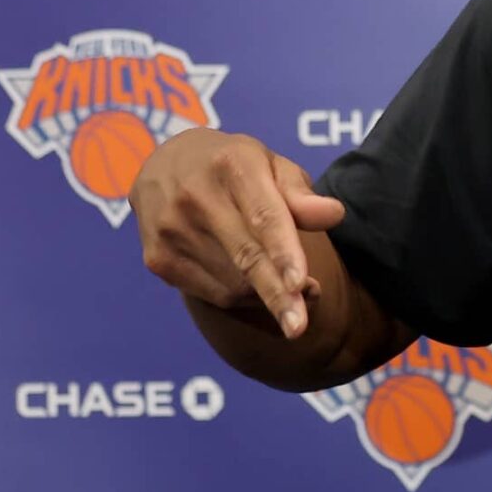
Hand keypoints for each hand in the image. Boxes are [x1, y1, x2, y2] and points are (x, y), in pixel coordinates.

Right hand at [129, 129, 346, 338]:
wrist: (162, 165)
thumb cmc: (232, 168)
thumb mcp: (269, 164)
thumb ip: (301, 193)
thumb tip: (334, 215)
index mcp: (232, 164)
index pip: (263, 216)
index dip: (283, 252)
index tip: (300, 284)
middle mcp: (194, 196)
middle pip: (245, 257)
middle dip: (276, 295)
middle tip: (300, 327)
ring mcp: (169, 230)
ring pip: (232, 283)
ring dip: (267, 296)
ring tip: (292, 286)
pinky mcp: (157, 258)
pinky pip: (213, 294)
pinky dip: (243, 298)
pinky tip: (256, 284)